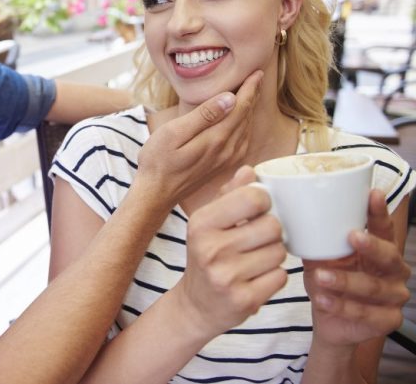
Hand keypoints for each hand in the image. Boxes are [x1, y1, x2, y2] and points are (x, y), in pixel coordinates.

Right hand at [136, 70, 262, 206]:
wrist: (156, 194)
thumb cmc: (158, 162)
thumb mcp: (173, 133)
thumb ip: (203, 116)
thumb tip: (229, 98)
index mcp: (216, 138)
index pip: (240, 107)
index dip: (249, 88)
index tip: (255, 73)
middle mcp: (227, 149)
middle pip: (246, 117)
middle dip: (252, 95)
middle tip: (256, 77)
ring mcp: (226, 159)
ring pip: (246, 128)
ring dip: (249, 110)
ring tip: (250, 93)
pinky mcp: (221, 165)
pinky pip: (241, 141)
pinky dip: (244, 125)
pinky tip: (240, 120)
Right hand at [175, 167, 287, 337]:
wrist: (196, 305)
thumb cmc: (206, 257)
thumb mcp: (208, 223)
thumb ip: (229, 195)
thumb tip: (249, 171)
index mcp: (201, 223)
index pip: (252, 197)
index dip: (264, 201)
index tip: (258, 209)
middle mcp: (211, 249)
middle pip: (272, 226)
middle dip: (272, 232)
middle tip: (258, 239)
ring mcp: (227, 277)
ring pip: (279, 252)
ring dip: (274, 254)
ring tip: (256, 259)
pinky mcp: (244, 300)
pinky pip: (281, 277)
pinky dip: (275, 276)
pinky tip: (257, 278)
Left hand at [303, 190, 410, 347]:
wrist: (330, 323)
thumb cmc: (329, 284)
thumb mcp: (321, 260)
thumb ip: (316, 241)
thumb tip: (295, 215)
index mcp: (381, 250)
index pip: (383, 229)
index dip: (379, 212)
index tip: (372, 194)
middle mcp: (393, 271)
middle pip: (388, 256)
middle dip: (371, 246)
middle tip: (352, 236)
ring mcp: (394, 296)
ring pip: (371, 286)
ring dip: (344, 281)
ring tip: (320, 276)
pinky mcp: (388, 320)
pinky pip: (364, 313)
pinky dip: (340, 306)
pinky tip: (322, 300)